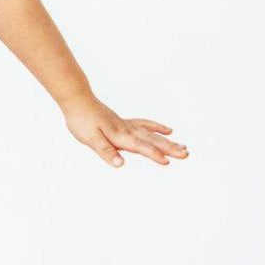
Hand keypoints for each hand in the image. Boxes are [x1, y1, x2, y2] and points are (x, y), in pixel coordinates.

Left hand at [60, 93, 188, 167]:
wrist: (77, 100)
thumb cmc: (82, 120)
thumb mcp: (90, 139)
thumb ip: (106, 151)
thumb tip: (120, 164)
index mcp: (120, 136)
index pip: (140, 147)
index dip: (153, 155)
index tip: (168, 162)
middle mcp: (127, 130)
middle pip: (151, 140)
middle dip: (169, 148)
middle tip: (186, 154)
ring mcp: (127, 125)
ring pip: (152, 134)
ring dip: (167, 141)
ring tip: (183, 147)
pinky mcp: (124, 123)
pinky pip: (145, 125)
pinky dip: (157, 128)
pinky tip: (167, 130)